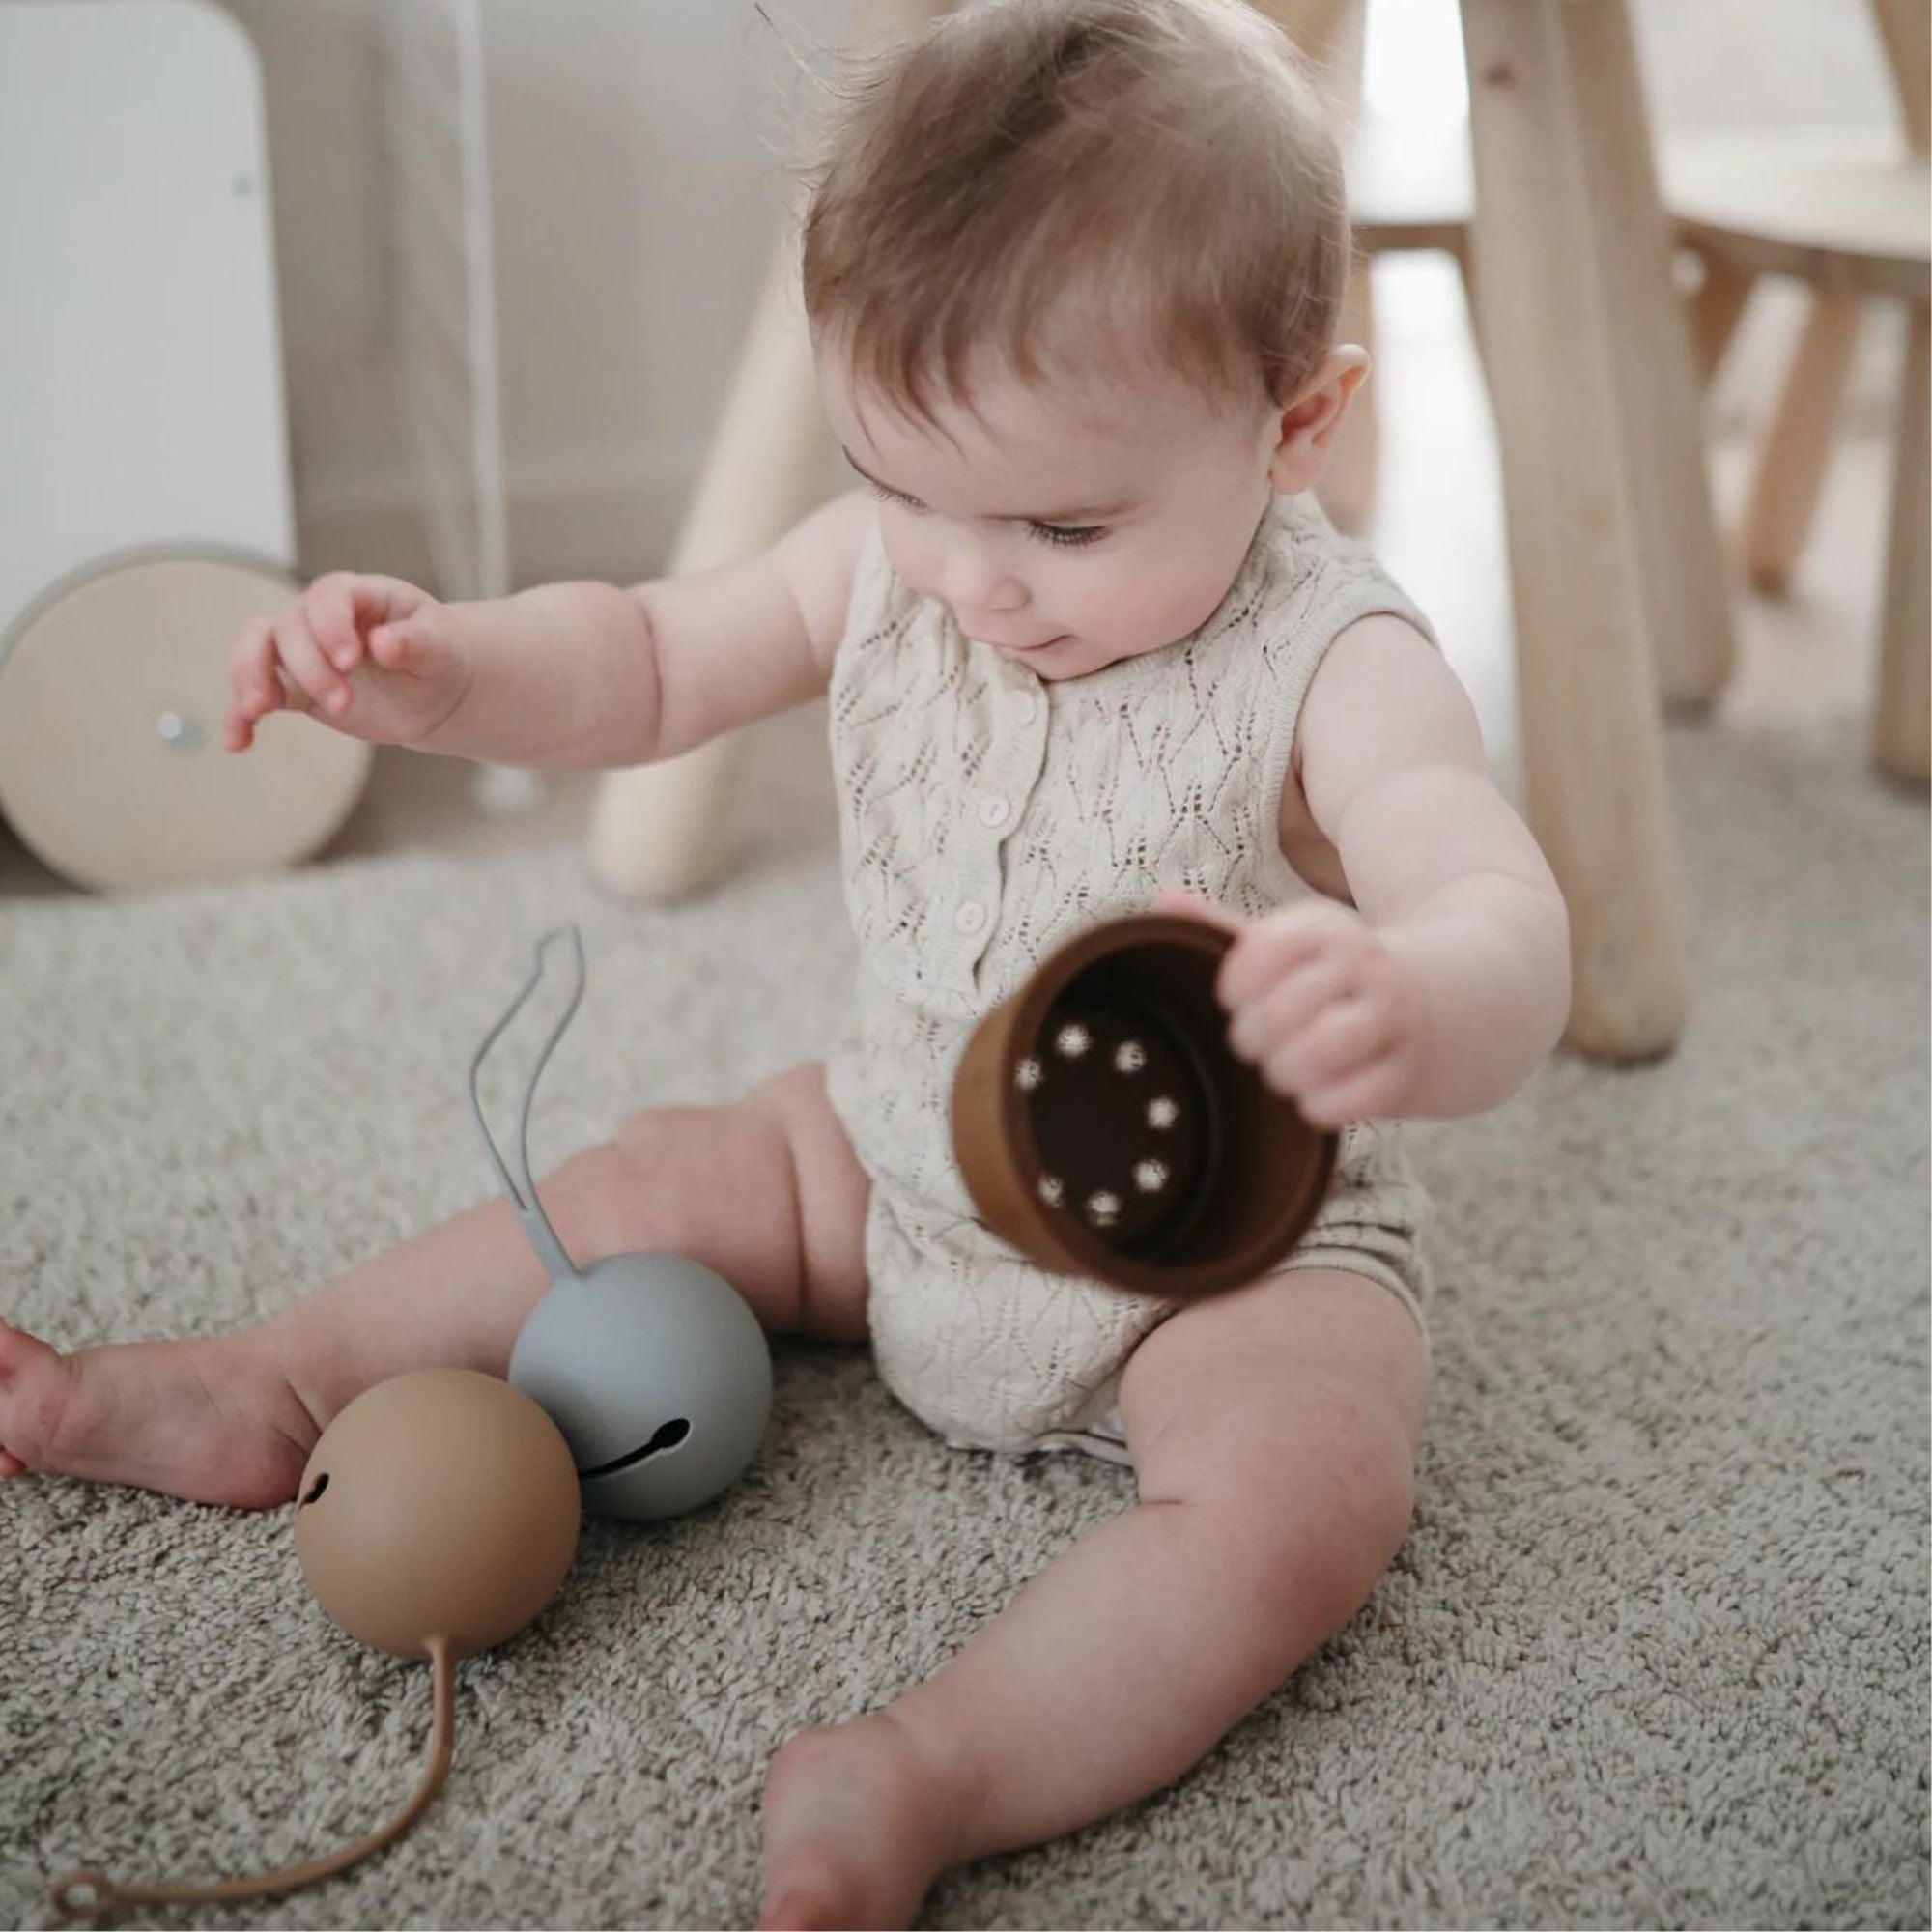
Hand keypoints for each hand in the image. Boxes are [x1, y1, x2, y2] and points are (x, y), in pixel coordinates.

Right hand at [223, 572, 470, 752]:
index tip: (350, 661)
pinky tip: (237, 743)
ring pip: (254, 648)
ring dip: (252, 677)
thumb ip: (415, 641)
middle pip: (290, 628)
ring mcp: (301, 650)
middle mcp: (320, 616)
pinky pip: (255, 694)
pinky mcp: (293, 687)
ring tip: (258, 710)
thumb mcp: (439, 646)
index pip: (329, 596)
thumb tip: (383, 643)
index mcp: (358, 595)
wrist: (434, 690)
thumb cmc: (439, 655)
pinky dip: (240, 717)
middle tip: (343, 705)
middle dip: (310, 668)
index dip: (331, 626)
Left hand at [1151, 887, 1425, 1127]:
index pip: (1266, 947)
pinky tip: (1312, 1100)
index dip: (1237, 983)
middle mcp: (1363, 965)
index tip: (1231, 1001)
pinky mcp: (1409, 1069)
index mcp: (1324, 928)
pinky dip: (1324, 1106)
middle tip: (1252, 1046)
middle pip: (1287, 1005)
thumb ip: (1226, 929)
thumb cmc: (1335, 977)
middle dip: (1253, 1037)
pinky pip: (1361, 1096)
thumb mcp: (1291, 942)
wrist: (1434, 1001)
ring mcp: (1391, 1016)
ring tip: (1281, 1072)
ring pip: (1328, 1047)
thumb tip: (1165, 903)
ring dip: (1288, 1071)